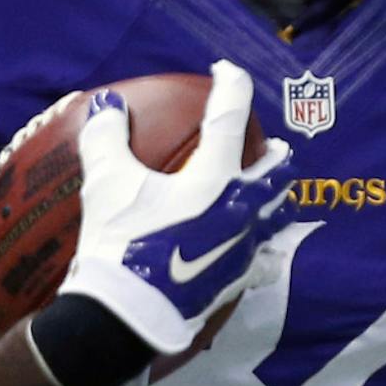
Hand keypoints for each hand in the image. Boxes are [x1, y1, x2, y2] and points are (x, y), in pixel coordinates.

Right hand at [58, 59, 294, 356]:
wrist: (127, 314)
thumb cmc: (121, 242)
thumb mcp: (106, 183)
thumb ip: (106, 136)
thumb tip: (107, 104)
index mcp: (214, 177)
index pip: (230, 117)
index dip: (231, 86)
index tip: (226, 71)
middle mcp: (241, 209)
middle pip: (276, 170)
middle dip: (276, 152)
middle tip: (272, 144)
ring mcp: (245, 246)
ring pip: (279, 214)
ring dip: (278, 196)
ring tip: (275, 191)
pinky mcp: (239, 278)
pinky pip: (264, 260)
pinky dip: (265, 249)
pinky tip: (264, 252)